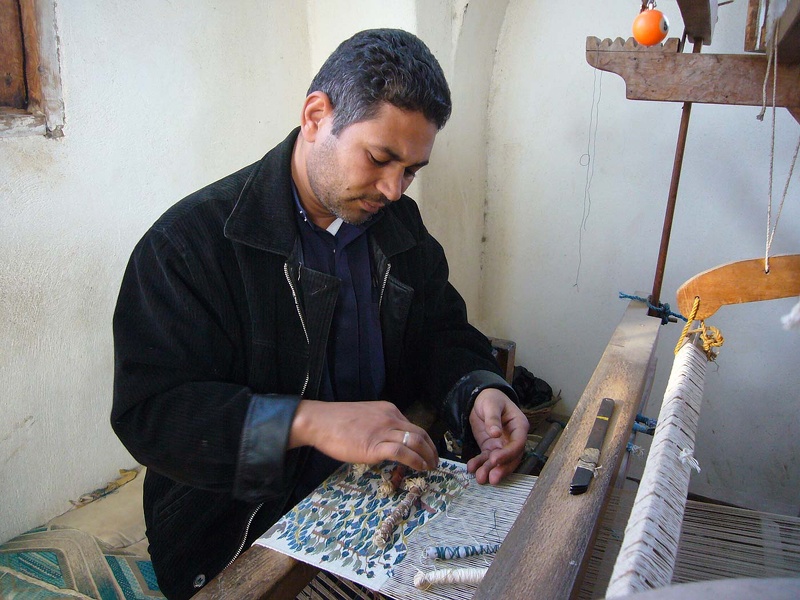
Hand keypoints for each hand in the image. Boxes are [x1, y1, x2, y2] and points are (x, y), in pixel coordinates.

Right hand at [289, 400, 437, 470]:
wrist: (320, 421)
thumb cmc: (337, 422)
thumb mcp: (365, 416)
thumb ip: (379, 425)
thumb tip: (387, 441)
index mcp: (388, 410)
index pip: (413, 425)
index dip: (424, 440)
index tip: (427, 451)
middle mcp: (390, 418)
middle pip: (420, 433)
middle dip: (431, 449)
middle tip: (435, 461)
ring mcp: (383, 431)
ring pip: (415, 441)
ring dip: (427, 456)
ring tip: (430, 467)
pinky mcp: (375, 446)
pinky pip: (402, 452)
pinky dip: (415, 461)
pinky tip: (419, 467)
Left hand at [466, 388, 528, 484]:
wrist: (481, 398)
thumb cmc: (491, 398)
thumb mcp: (491, 404)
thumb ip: (493, 418)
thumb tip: (495, 433)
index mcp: (519, 426)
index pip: (518, 444)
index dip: (508, 454)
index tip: (495, 459)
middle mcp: (513, 438)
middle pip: (511, 457)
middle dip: (502, 469)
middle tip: (492, 478)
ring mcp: (502, 444)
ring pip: (499, 462)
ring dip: (490, 470)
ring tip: (480, 478)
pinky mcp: (491, 447)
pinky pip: (486, 458)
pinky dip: (479, 464)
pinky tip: (471, 468)